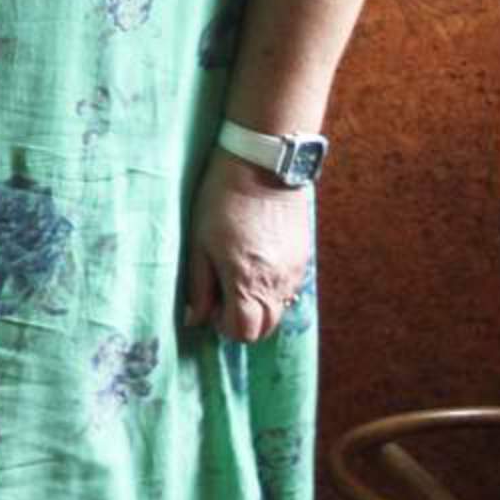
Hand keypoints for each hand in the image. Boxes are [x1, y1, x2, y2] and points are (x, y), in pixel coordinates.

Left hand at [184, 151, 312, 342]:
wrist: (263, 166)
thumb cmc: (220, 201)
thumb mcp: (199, 242)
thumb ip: (199, 285)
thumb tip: (195, 318)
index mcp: (247, 283)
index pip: (244, 333)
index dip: (224, 326)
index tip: (211, 306)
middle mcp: (277, 285)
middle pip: (265, 329)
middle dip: (243, 320)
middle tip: (223, 294)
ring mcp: (294, 273)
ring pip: (280, 310)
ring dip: (259, 306)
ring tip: (239, 276)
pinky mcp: (304, 259)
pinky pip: (290, 289)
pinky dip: (273, 288)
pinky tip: (256, 262)